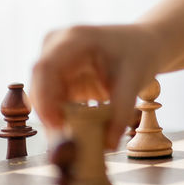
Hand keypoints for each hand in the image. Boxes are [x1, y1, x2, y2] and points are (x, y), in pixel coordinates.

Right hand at [30, 24, 161, 147]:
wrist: (143, 44)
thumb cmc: (137, 55)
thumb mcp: (134, 81)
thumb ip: (121, 113)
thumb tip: (109, 144)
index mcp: (74, 39)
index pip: (46, 68)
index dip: (45, 99)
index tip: (57, 126)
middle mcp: (55, 47)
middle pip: (40, 86)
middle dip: (50, 117)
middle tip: (69, 145)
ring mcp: (53, 61)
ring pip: (43, 99)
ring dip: (56, 122)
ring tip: (77, 141)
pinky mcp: (56, 77)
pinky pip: (52, 103)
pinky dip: (63, 119)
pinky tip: (79, 131)